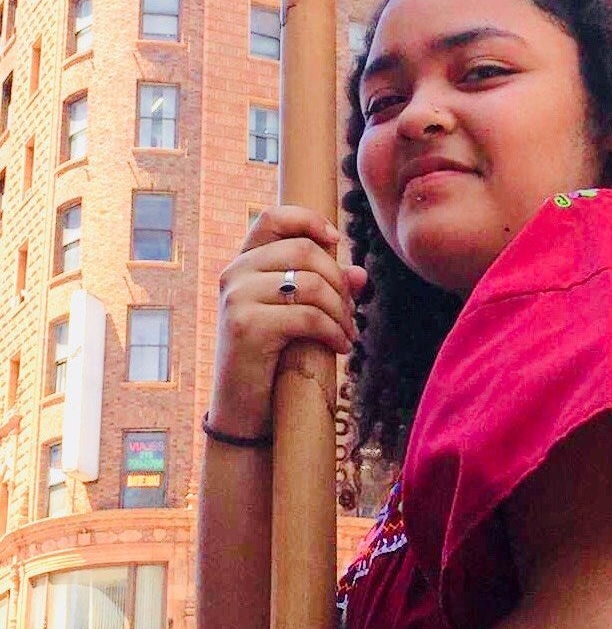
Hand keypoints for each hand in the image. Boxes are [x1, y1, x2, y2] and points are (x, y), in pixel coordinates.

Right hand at [211, 207, 367, 436]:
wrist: (244, 411)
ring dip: (340, 310)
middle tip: (349, 311)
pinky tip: (341, 347)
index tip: (336, 241)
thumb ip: (325, 290)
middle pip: (303, 251)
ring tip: (347, 332)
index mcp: (244, 264)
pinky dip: (333, 331)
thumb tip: (359, 274)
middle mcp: (234, 274)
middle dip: (337, 281)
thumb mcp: (299, 317)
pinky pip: (307, 316)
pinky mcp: (246, 326)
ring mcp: (236, 298)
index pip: (272, 217)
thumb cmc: (274, 360)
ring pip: (309, 283)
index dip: (308, 220)